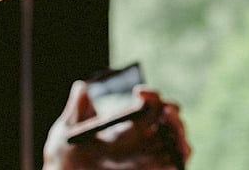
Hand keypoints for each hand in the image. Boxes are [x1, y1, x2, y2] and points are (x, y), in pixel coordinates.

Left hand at [43, 81, 190, 169]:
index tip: (138, 93)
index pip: (150, 102)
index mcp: (130, 121)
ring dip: (181, 134)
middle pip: (169, 119)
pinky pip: (175, 165)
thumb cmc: (67, 153)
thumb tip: (81, 87)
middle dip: (172, 112)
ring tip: (176, 133)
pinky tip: (179, 154)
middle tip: (167, 111)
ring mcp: (150, 156)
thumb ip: (77, 109)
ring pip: (177, 140)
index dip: (150, 94)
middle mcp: (144, 137)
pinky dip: (181, 158)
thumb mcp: (68, 129)